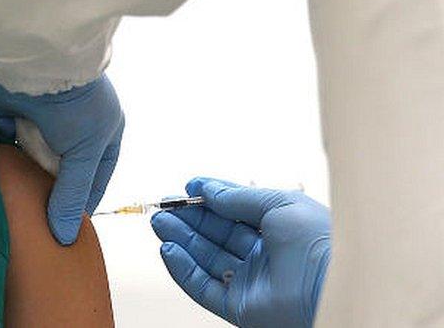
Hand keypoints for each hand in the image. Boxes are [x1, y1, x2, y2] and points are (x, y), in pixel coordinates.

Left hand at [0, 74, 123, 244]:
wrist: (39, 63)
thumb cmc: (77, 104)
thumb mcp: (84, 155)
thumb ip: (71, 195)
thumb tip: (64, 236)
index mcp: (101, 134)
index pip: (93, 178)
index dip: (79, 204)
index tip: (65, 230)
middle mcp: (71, 126)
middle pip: (57, 168)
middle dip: (46, 189)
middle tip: (33, 220)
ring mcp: (40, 117)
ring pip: (28, 154)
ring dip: (20, 171)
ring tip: (10, 202)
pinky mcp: (9, 108)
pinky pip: (1, 137)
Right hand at [151, 178, 330, 327]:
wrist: (334, 287)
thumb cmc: (321, 241)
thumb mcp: (278, 203)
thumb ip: (238, 197)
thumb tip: (207, 189)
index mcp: (280, 229)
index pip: (236, 213)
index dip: (212, 199)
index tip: (189, 187)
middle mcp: (265, 256)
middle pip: (217, 235)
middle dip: (189, 218)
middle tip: (165, 205)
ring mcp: (251, 282)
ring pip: (206, 259)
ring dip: (181, 240)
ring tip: (159, 222)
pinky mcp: (239, 307)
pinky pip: (203, 288)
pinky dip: (183, 270)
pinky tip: (169, 250)